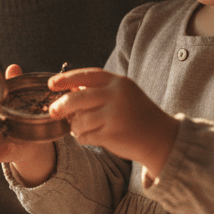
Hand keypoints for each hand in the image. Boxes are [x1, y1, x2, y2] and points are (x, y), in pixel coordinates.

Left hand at [48, 68, 177, 177]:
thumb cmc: (138, 115)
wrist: (161, 138)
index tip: (51, 85)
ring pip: (79, 120)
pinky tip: (90, 137)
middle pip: (77, 98)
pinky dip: (83, 137)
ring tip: (81, 128)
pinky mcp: (112, 134)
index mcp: (118, 82)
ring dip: (75, 126)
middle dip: (61, 106)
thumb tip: (69, 88)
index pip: (86, 76)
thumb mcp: (123, 95)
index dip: (66, 79)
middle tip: (53, 111)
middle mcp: (116, 96)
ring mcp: (114, 115)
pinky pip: (85, 135)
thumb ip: (99, 90)